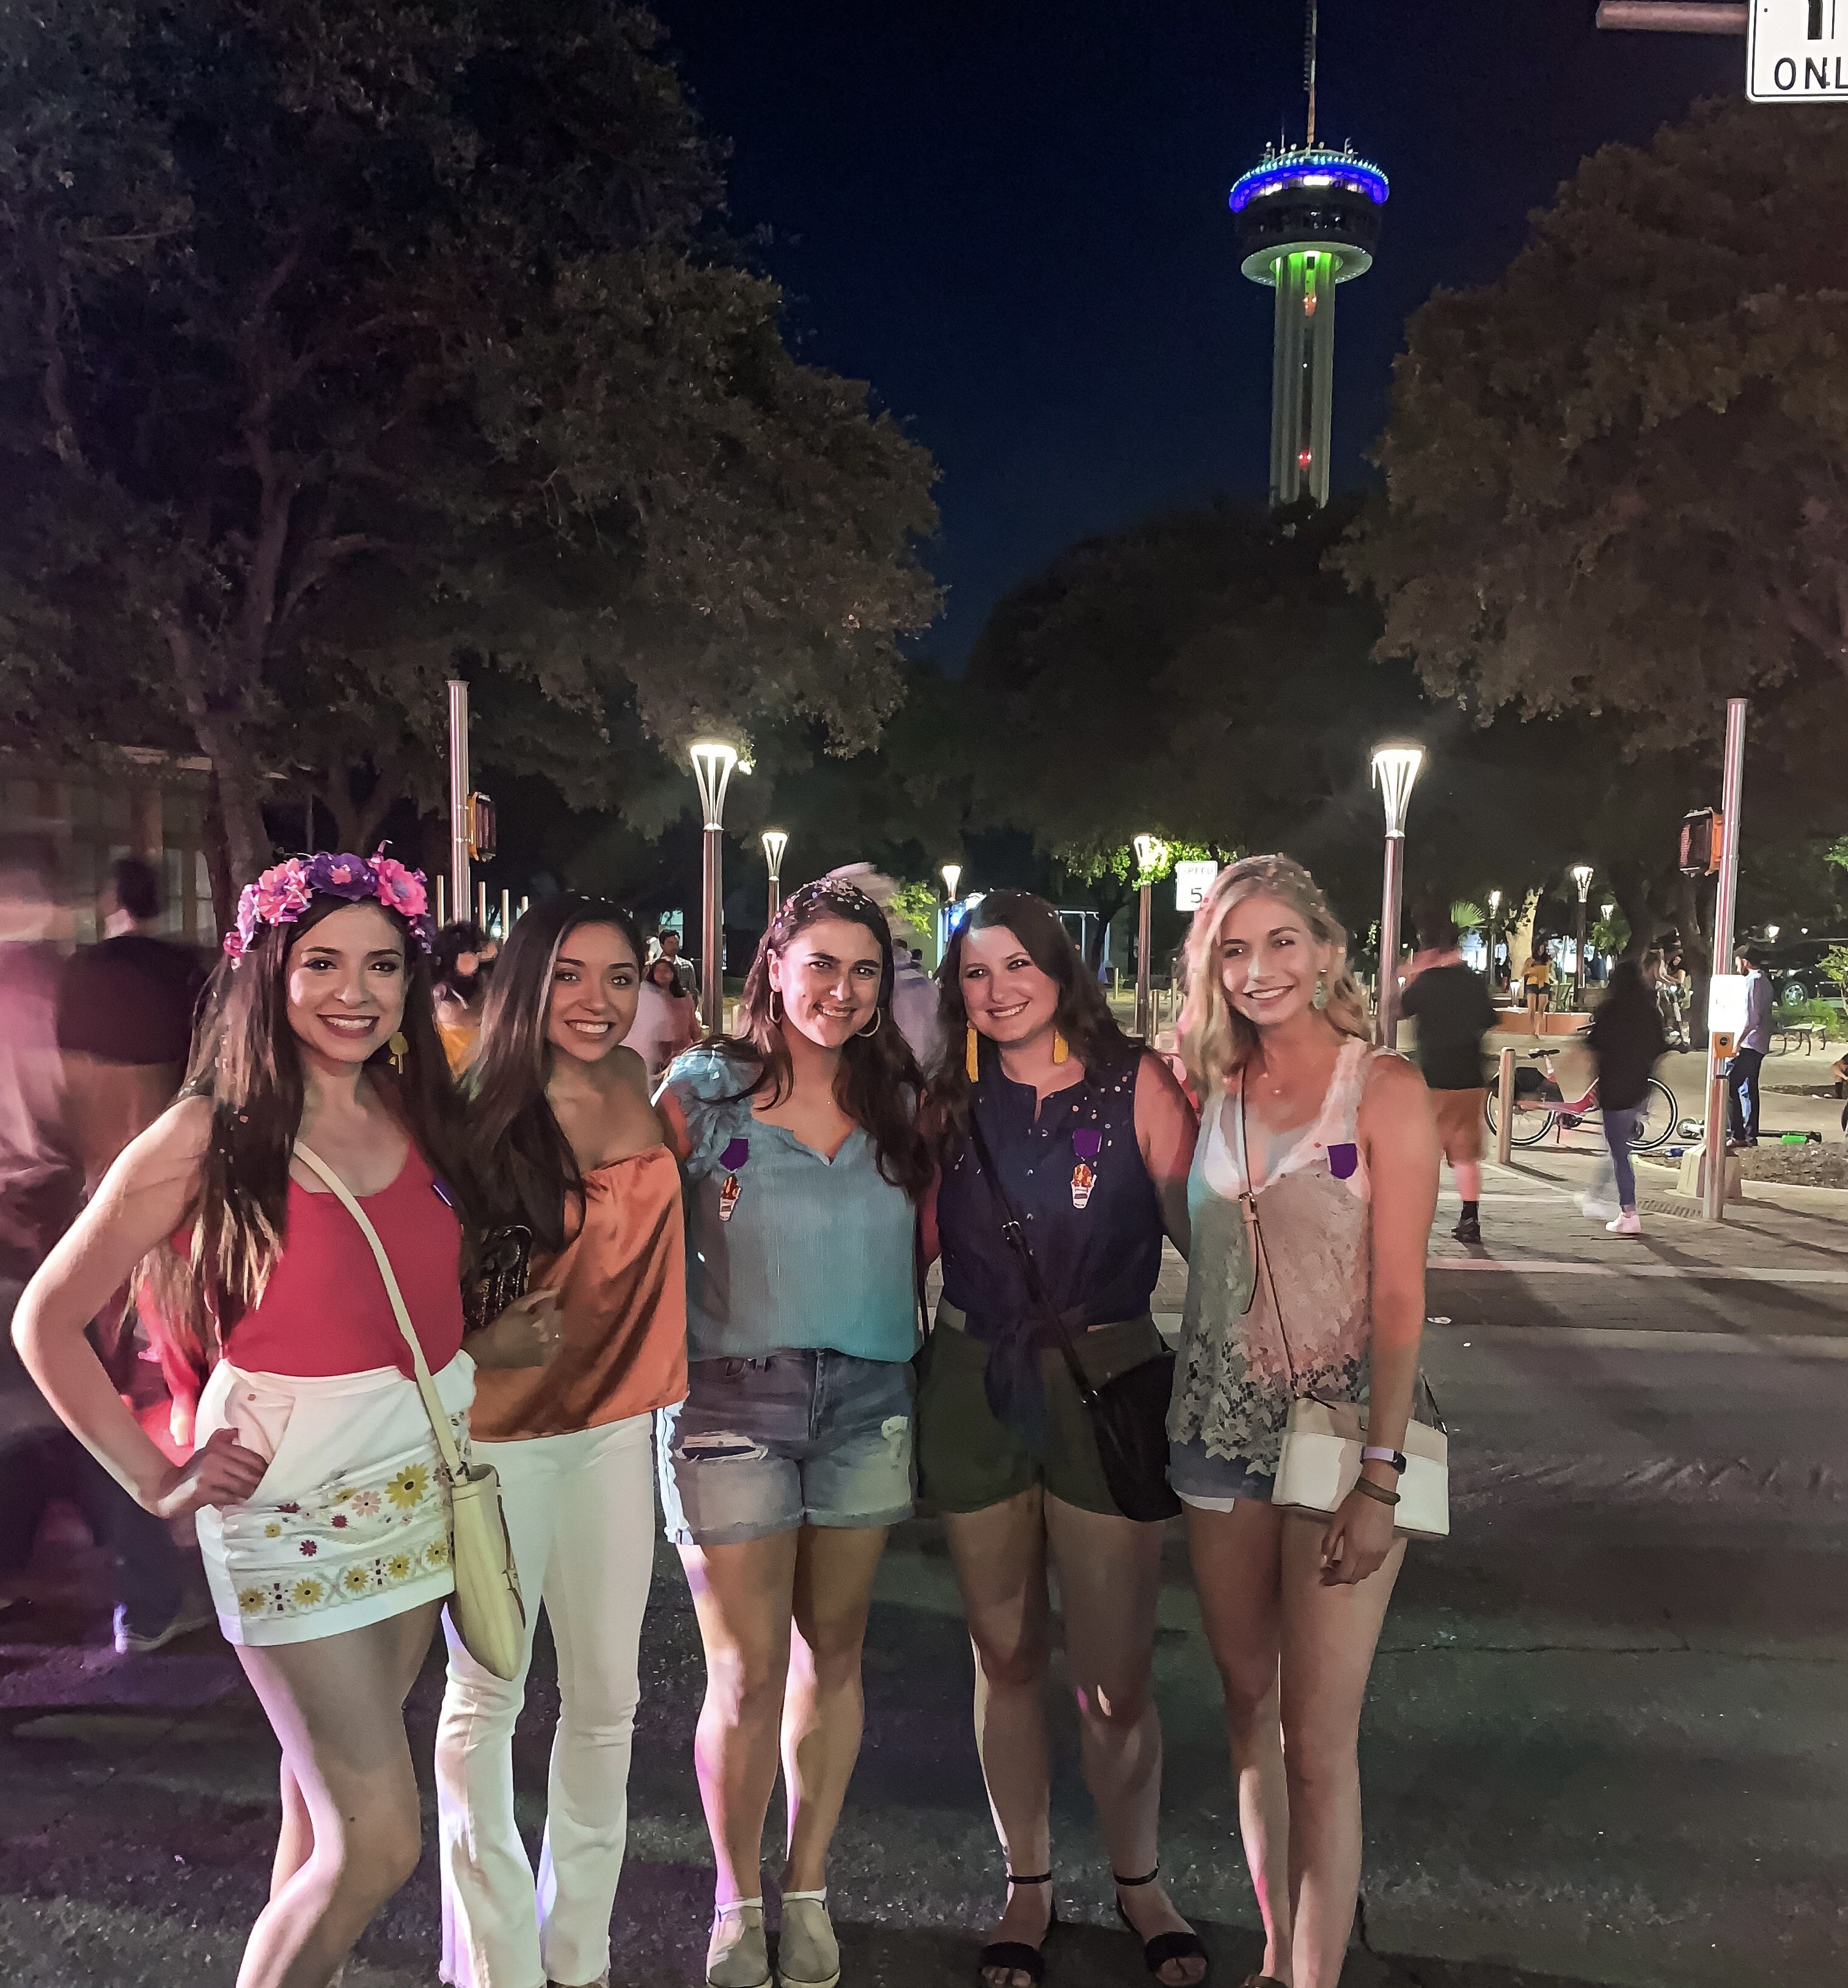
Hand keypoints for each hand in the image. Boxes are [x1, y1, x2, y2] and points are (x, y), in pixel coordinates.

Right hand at [152, 1427, 267, 1519]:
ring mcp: (208, 1475)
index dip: (262, 1468)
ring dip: (249, 1493)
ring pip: (240, 1486)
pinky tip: (238, 1502)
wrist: (167, 1489)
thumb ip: (222, 1439)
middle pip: (248, 1472)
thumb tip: (236, 1430)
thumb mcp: (208, 1451)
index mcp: (219, 1447)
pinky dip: (235, 1501)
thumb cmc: (194, 1471)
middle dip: (258, 1483)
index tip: (268, 1476)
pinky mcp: (202, 1492)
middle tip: (264, 1490)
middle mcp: (214, 1458)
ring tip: (254, 1497)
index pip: (251, 1457)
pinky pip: (228, 1497)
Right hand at [466, 1289, 563, 1369]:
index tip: (536, 1304)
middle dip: (550, 1313)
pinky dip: (553, 1342)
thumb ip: (537, 1296)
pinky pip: (557, 1347)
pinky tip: (543, 1340)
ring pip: (560, 1332)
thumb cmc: (499, 1327)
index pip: (552, 1303)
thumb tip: (556, 1288)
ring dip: (553, 1327)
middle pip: (559, 1317)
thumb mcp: (515, 1306)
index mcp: (541, 1320)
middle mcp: (548, 1335)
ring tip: (540, 1328)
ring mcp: (547, 1349)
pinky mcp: (544, 1360)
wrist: (487, 1352)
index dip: (544, 1301)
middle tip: (537, 1315)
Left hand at [1318, 1481, 1398, 1586]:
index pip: (1343, 1575)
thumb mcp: (1337, 1522)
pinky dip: (1363, 1567)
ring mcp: (1380, 1553)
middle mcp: (1370, 1556)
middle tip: (1329, 1569)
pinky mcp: (1387, 1548)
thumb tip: (1324, 1560)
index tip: (1322, 1579)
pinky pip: (1374, 1566)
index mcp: (1356, 1550)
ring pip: (1366, 1573)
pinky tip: (1356, 1557)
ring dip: (1353, 1573)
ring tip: (1341, 1562)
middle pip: (1355, 1577)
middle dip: (1341, 1578)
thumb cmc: (1355, 1506)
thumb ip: (1329, 1543)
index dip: (1332, 1580)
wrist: (1378, 1495)